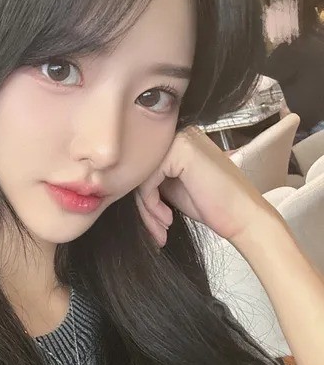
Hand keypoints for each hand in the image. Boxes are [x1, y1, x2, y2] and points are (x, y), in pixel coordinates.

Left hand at [134, 126, 279, 247]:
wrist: (243, 217)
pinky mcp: (180, 151)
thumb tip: (121, 183)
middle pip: (141, 170)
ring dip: (147, 209)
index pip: (145, 167)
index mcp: (179, 140)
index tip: (153, 224)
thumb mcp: (173, 188)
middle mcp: (179, 134)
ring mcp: (180, 139)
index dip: (144, 199)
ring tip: (161, 228)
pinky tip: (167, 218)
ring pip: (141, 176)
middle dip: (144, 206)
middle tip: (155, 230)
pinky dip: (151, 203)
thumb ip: (153, 179)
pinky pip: (147, 179)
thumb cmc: (213, 206)